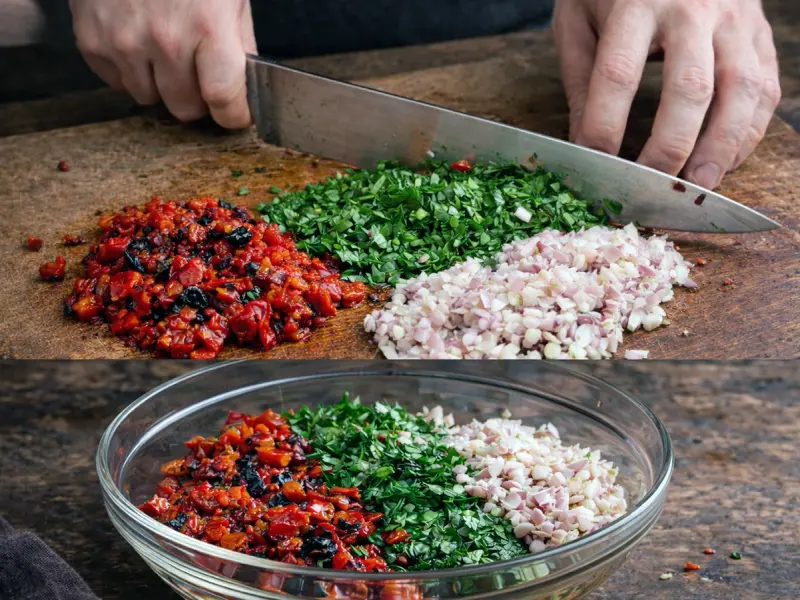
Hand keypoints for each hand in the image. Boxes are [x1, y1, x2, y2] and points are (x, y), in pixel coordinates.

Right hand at [69, 0, 256, 128]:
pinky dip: (130, 71)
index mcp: (207, 26)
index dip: (234, 114)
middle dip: (197, 98)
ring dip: (161, 85)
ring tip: (166, 51)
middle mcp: (164, 40)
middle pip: (185, 108)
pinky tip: (139, 41)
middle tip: (199, 75)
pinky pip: (117, 82)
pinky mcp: (92, 41)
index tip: (235, 114)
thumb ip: (239, 42)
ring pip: (149, 99)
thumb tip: (245, 85)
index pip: (224, 99)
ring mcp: (124, 43)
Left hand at [553, 0, 780, 188]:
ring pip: (740, 91)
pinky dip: (748, 132)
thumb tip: (583, 144)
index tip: (594, 161)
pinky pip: (764, 89)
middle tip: (652, 185)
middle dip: (670, 146)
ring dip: (720, 147)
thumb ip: (581, 78)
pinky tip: (725, 160)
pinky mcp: (760, 33)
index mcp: (636, 3)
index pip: (618, 74)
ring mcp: (735, 20)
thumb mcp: (579, 20)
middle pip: (689, 88)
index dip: (604, 124)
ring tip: (698, 185)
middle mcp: (693, 8)